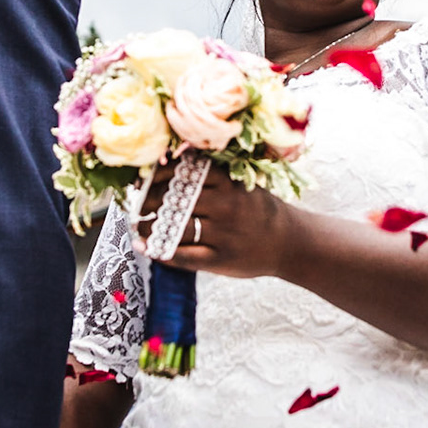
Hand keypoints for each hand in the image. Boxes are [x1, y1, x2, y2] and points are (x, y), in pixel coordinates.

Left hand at [142, 161, 305, 280]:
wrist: (290, 242)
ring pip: (174, 229)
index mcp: (228, 183)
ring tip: (140, 227)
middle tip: (137, 205)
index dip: (157, 175)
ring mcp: (222, 234)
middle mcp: (225, 206)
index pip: (183, 173)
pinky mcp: (220, 259)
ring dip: (150, 229)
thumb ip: (210, 177)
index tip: (143, 179)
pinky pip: (183, 256)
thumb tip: (167, 168)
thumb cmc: (258, 210)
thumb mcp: (240, 184)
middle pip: (174, 200)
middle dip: (148, 202)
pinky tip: (147, 248)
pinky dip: (161, 252)